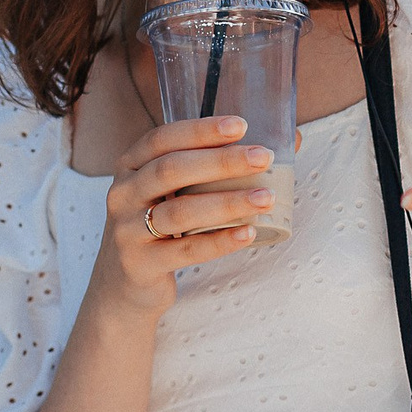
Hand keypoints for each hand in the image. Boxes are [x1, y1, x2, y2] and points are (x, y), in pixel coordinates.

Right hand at [92, 114, 271, 315]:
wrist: (124, 285)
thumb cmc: (160, 227)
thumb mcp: (172, 193)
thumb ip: (214, 169)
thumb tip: (289, 142)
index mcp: (130, 166)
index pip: (162, 138)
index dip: (200, 130)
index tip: (240, 126)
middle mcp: (122, 193)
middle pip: (171, 170)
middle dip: (221, 161)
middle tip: (264, 158)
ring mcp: (127, 230)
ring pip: (180, 212)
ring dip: (227, 202)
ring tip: (266, 198)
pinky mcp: (140, 264)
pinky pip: (185, 251)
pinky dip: (219, 241)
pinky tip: (248, 234)